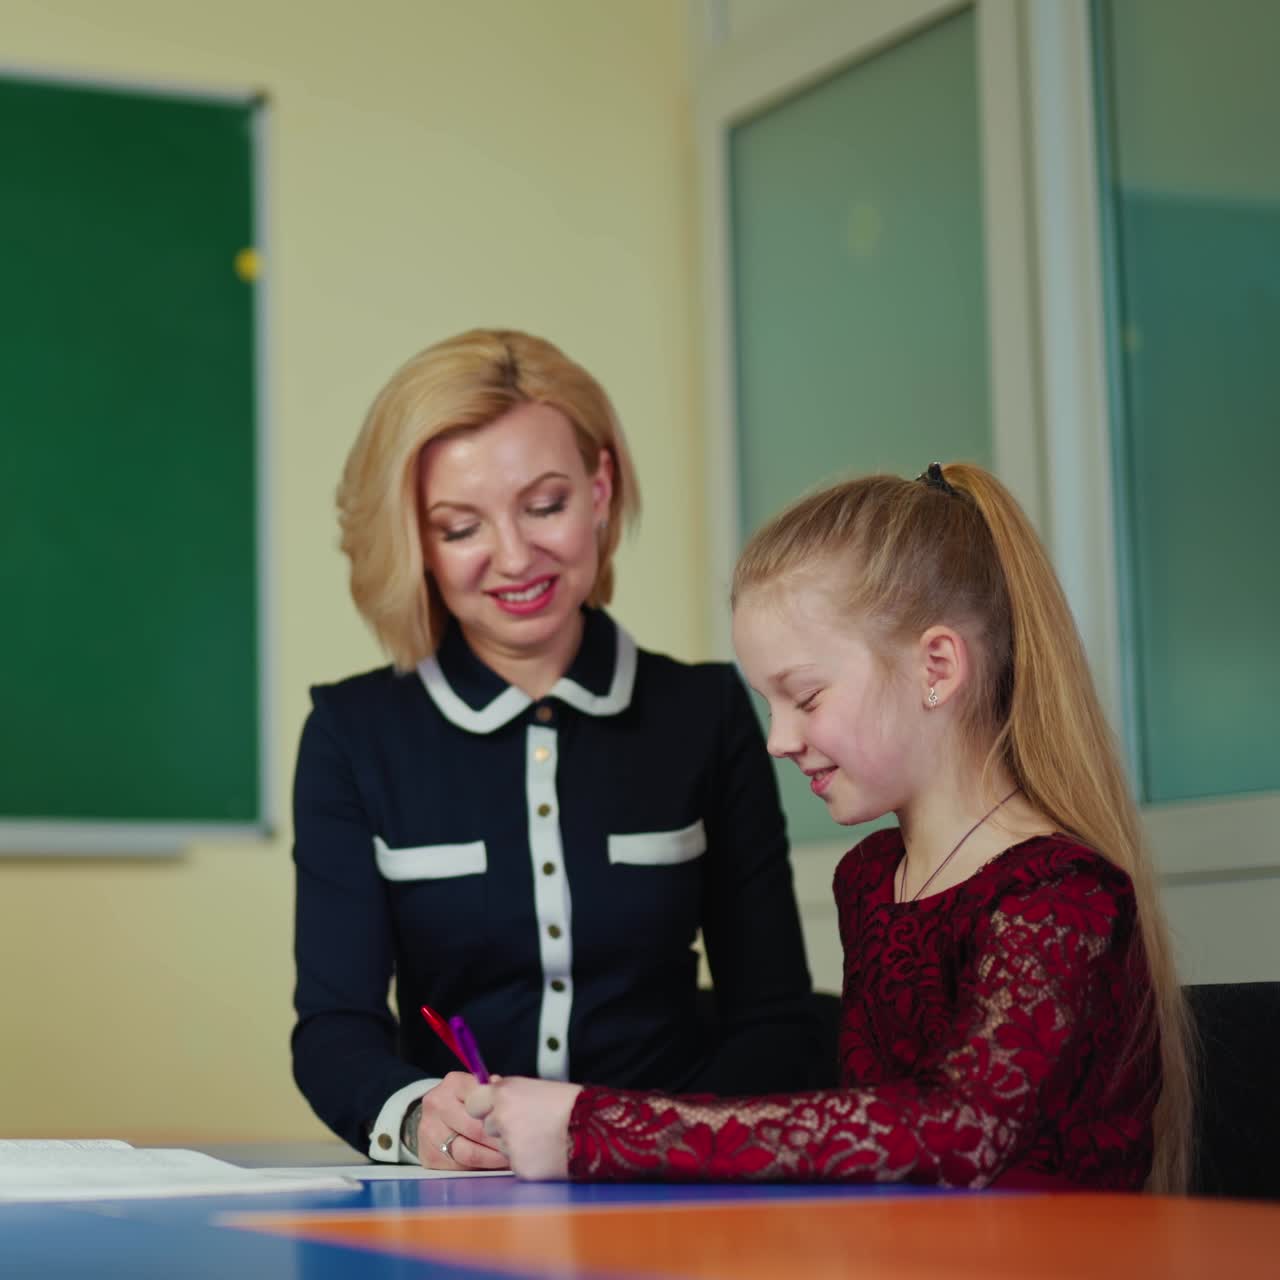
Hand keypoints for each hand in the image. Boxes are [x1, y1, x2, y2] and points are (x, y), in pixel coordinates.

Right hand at [416, 1071, 509, 1169]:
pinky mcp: (429, 1156)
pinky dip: (480, 1168)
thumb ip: (495, 1094)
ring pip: (469, 1152)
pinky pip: (461, 1167)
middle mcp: (438, 1105)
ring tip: (509, 1159)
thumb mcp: (478, 1090)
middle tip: (518, 1148)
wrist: (434, 1119)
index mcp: (454, 1084)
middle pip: (476, 1129)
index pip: (482, 1101)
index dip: (501, 1115)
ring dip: (493, 1158)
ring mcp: (430, 1132)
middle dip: (500, 1141)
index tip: (518, 1125)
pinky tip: (493, 1166)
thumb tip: (514, 1101)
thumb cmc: (465, 1103)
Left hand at [465, 1076, 581, 1179]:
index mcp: (504, 1093)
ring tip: (543, 1136)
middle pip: (488, 1127)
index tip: (495, 1109)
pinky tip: (547, 1151)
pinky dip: (528, 1160)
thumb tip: (490, 1093)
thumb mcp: (535, 1088)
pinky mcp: (520, 1167)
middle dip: (502, 1127)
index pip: (473, 1103)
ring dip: (516, 1144)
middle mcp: (501, 1118)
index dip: (484, 1107)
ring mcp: (509, 1145)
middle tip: (529, 1123)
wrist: (595, 1128)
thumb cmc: (569, 1104)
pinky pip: (516, 1164)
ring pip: (502, 1147)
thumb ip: (509, 1093)